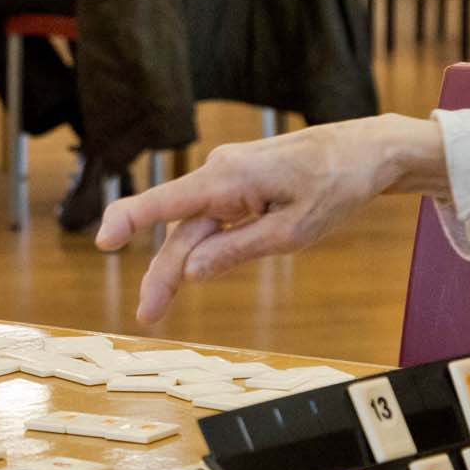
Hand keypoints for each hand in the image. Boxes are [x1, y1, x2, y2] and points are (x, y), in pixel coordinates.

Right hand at [95, 116, 435, 324]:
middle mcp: (220, 171)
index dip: (129, 219)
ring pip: (193, 227)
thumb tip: (191, 271)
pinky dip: (200, 245)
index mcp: (229, 178)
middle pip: (180, 229)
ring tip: (157, 306)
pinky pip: (212, 218)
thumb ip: (238, 250)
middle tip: (146, 317)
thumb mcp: (294, 230)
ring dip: (177, 265)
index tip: (103, 241)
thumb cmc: (336, 186)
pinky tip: (190, 271)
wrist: (366, 152)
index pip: (166, 200)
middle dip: (161, 273)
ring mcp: (228, 176)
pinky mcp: (239, 183)